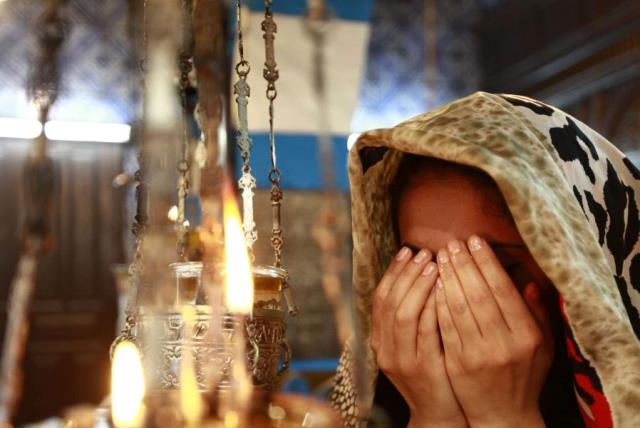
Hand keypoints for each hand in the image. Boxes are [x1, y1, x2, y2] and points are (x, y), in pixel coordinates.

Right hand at [372, 246, 466, 427]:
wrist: (438, 414)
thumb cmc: (433, 373)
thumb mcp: (414, 344)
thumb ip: (412, 315)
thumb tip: (419, 274)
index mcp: (380, 340)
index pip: (380, 298)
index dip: (393, 272)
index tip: (407, 251)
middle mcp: (385, 348)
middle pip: (389, 302)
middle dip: (406, 273)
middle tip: (423, 253)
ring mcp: (402, 359)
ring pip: (403, 314)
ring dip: (418, 286)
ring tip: (434, 265)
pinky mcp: (422, 368)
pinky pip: (425, 332)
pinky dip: (432, 308)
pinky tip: (444, 291)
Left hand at [435, 236, 553, 427]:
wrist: (503, 416)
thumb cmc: (524, 376)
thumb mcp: (543, 347)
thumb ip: (539, 314)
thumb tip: (529, 282)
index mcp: (527, 336)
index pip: (503, 290)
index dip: (487, 262)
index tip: (475, 241)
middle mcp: (504, 344)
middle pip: (479, 295)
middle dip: (464, 264)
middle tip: (452, 243)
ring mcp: (478, 354)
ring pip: (458, 308)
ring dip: (447, 278)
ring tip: (439, 257)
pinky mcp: (457, 363)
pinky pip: (444, 326)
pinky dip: (437, 302)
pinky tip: (432, 284)